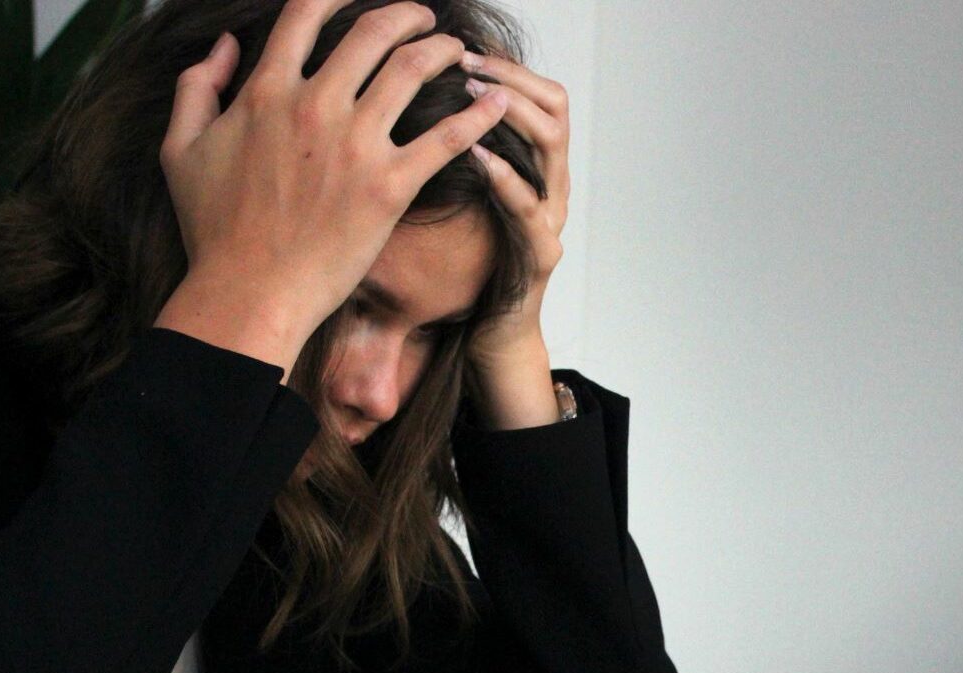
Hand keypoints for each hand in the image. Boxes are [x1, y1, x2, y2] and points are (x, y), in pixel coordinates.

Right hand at [154, 0, 510, 379]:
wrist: (248, 293)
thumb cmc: (214, 231)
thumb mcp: (181, 150)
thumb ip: (197, 87)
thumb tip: (225, 46)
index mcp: (266, 92)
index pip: (307, 14)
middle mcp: (314, 106)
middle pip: (373, 31)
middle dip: (407, 15)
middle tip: (425, 18)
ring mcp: (355, 146)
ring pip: (413, 70)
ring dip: (443, 50)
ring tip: (458, 51)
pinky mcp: (389, 188)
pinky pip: (445, 138)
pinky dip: (477, 114)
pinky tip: (496, 102)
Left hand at [462, 53, 570, 428]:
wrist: (491, 336)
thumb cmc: (469, 267)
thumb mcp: (458, 198)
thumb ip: (449, 154)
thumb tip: (408, 101)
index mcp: (534, 167)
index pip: (539, 93)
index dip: (507, 65)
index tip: (465, 46)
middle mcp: (552, 185)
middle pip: (554, 106)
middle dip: (510, 77)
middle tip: (465, 61)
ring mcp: (551, 218)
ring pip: (552, 146)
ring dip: (511, 113)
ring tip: (471, 95)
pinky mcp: (541, 255)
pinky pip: (529, 207)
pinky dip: (504, 176)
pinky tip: (476, 155)